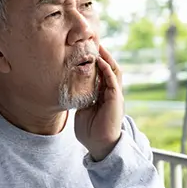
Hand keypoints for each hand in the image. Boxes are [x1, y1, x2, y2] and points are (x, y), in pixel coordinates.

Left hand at [75, 44, 123, 160]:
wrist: (99, 145)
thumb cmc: (90, 131)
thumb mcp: (82, 111)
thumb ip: (81, 99)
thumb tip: (71, 89)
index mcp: (103, 96)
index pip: (101, 74)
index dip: (95, 62)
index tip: (86, 51)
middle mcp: (110, 93)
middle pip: (109, 69)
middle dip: (103, 55)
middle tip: (93, 43)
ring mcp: (114, 95)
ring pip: (113, 71)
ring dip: (107, 58)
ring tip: (99, 46)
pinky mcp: (116, 98)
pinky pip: (112, 79)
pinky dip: (107, 68)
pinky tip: (100, 60)